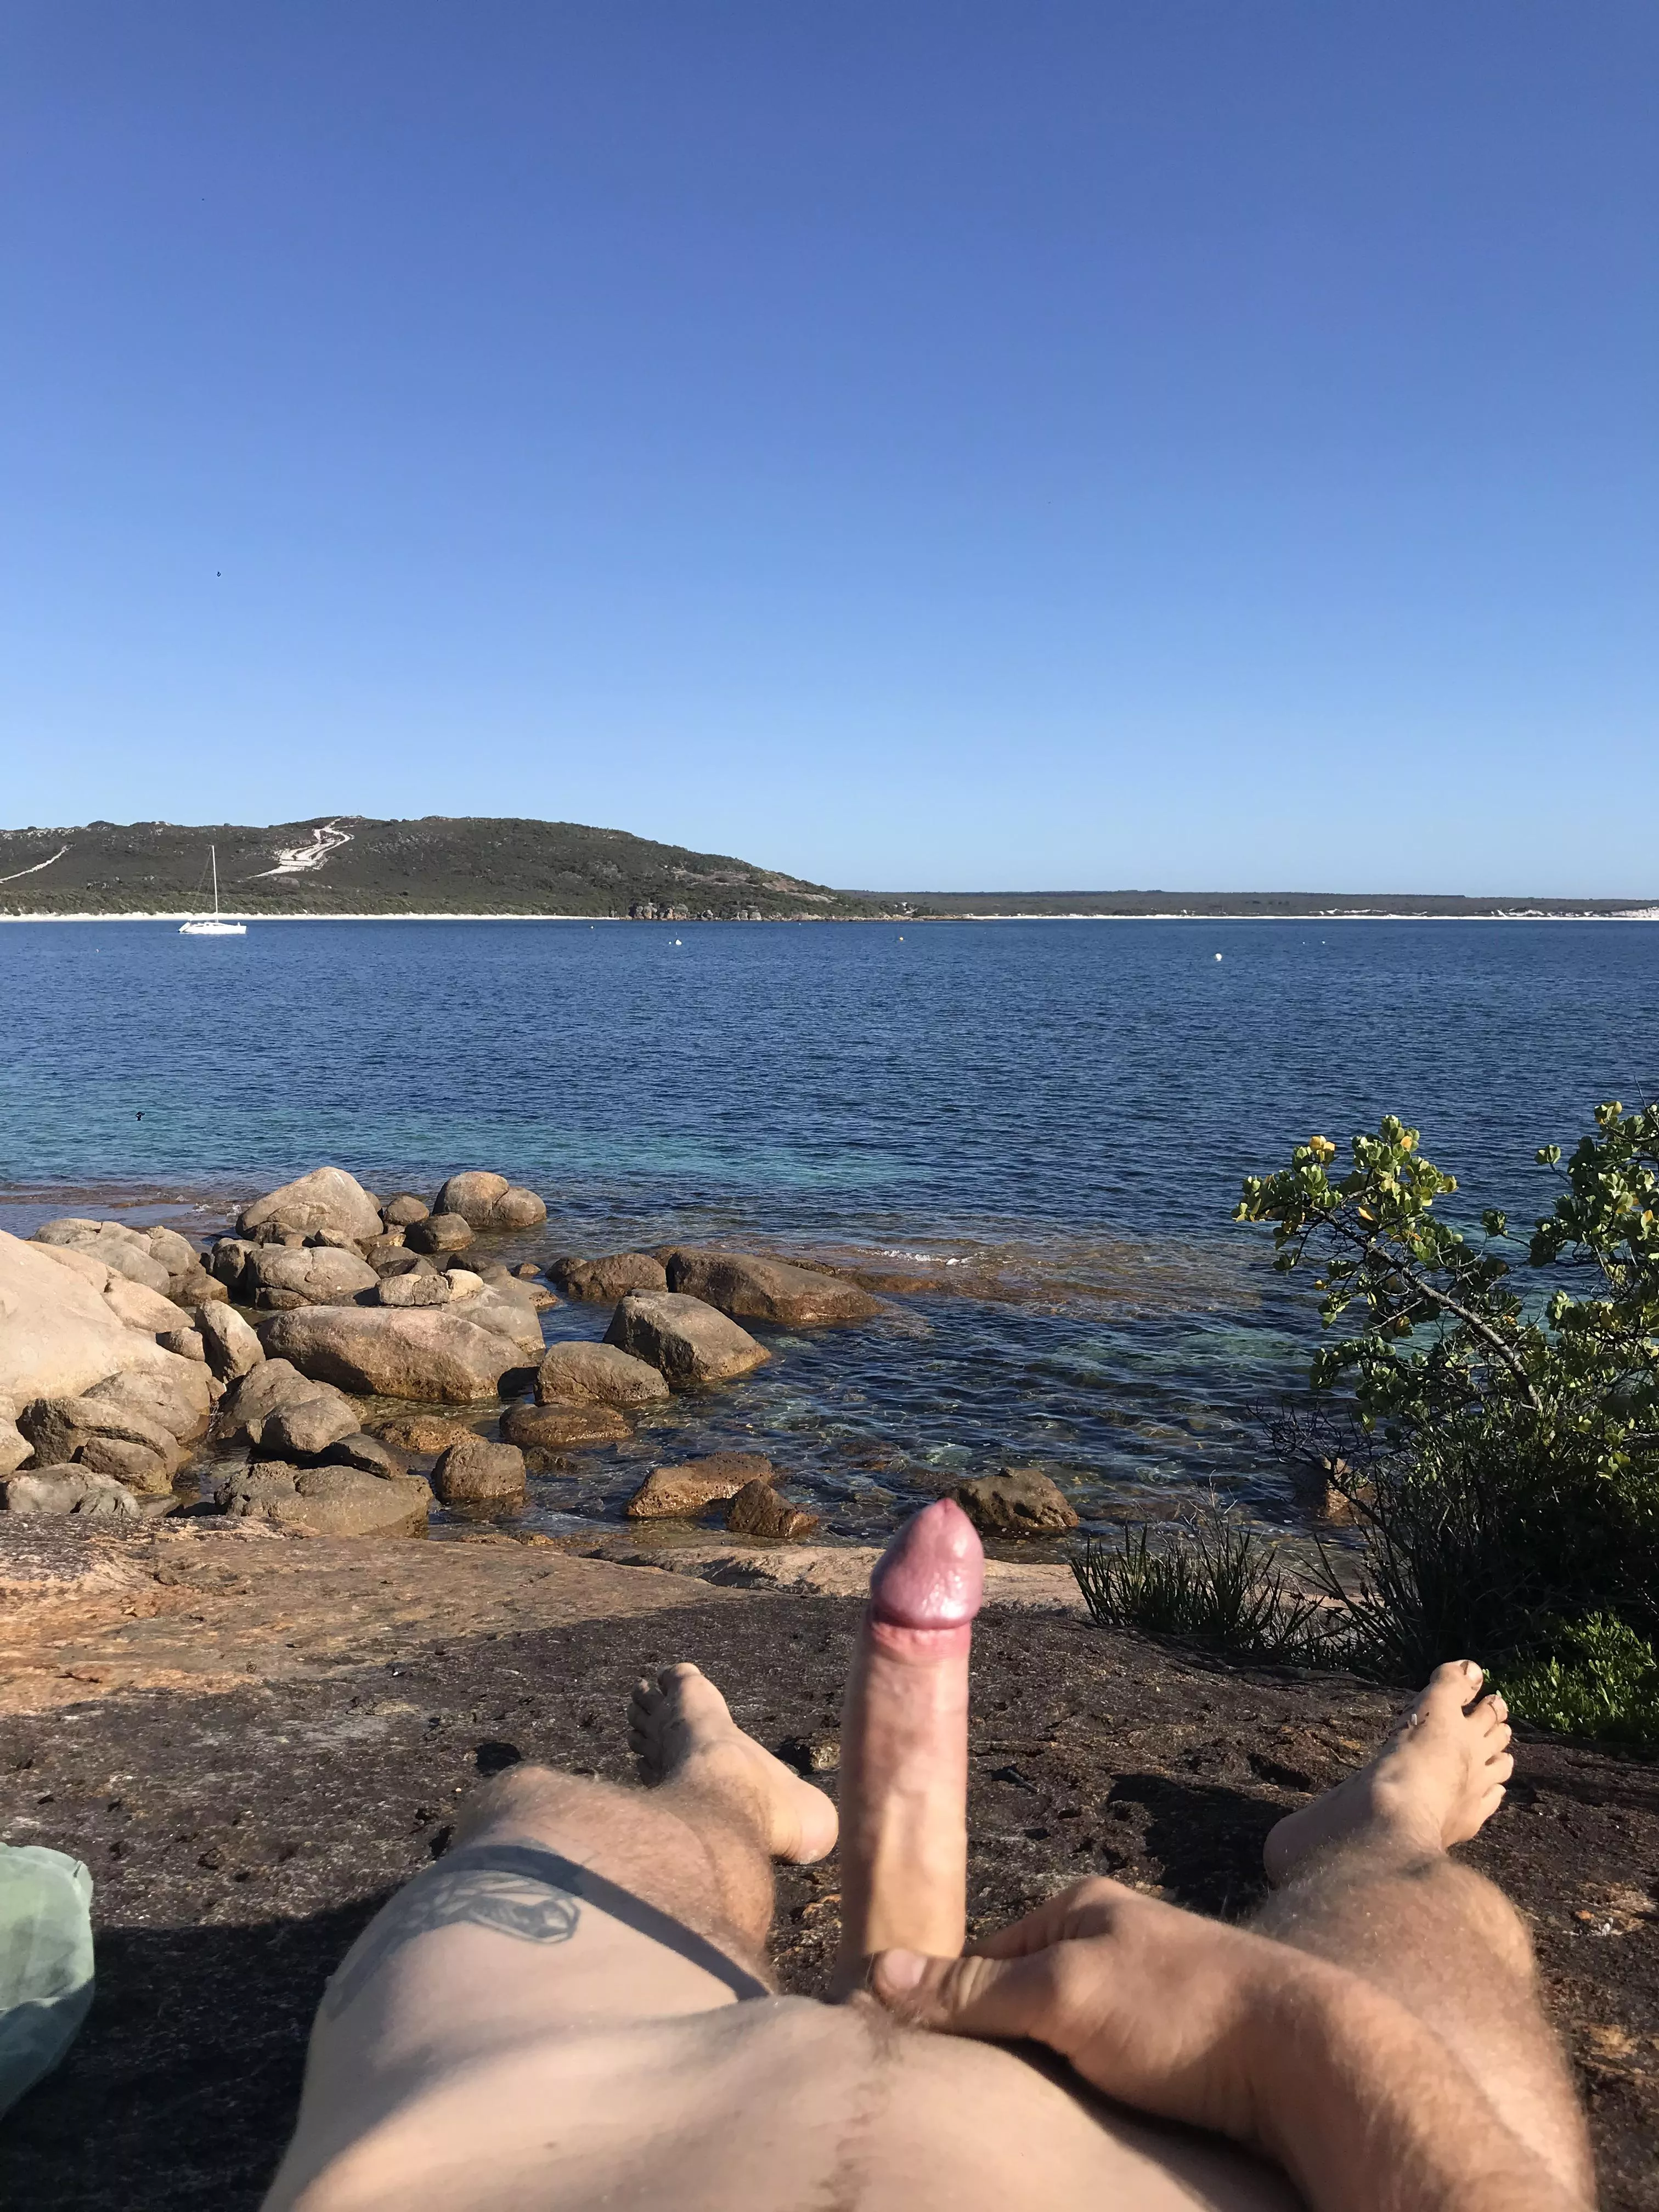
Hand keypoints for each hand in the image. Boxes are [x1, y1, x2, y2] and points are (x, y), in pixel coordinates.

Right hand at [871, 1875, 1304, 2149]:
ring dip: (1053, 2073)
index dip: (951, 2005)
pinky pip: (1119, 2066)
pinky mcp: (1191, 2042)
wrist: (1310, 2055)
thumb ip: (973, 1990)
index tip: (920, 2057)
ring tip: (1034, 2116)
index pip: (987, 1955)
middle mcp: (1119, 1938)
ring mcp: (1158, 1990)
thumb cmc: (1182, 2013)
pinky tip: (1093, 2121)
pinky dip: (1097, 2092)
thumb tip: (877, 1973)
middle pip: (1030, 1995)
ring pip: (1075, 2035)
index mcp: (1084, 1905)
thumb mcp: (1061, 1995)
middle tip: (973, 2097)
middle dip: (1004, 2041)